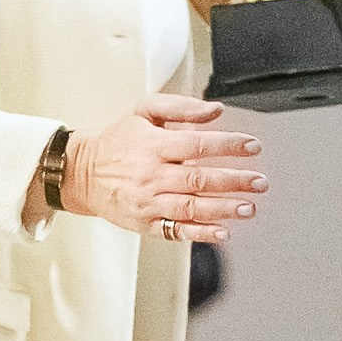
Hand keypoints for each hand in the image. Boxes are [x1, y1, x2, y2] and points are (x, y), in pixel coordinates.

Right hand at [61, 94, 265, 243]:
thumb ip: (181, 107)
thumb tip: (216, 109)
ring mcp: (148, 202)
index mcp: (153, 145)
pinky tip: (223, 233)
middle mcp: (152, 175)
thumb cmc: (118, 140)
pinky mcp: (145, 223)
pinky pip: (176, 230)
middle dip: (234, 181)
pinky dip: (201, 233)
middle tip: (260, 182)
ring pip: (191, 207)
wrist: (82, 172)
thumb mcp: (143, 111)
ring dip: (224, 209)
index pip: (198, 145)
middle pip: (199, 179)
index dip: (228, 145)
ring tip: (249, 208)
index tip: (252, 146)